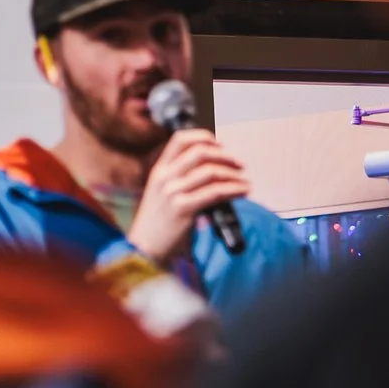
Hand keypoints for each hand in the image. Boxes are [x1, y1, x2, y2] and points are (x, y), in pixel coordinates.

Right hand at [129, 127, 249, 264]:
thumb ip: (179, 180)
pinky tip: (242, 192)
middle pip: (200, 152)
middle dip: (225, 155)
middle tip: (239, 164)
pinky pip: (214, 193)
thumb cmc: (157, 224)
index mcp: (159, 170)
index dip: (204, 137)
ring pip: (211, 172)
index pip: (181, 139)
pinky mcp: (182, 208)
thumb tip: (213, 171)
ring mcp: (172, 192)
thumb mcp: (160, 194)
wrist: (143, 250)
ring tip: (245, 181)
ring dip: (234, 175)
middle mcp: (164, 177)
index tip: (221, 145)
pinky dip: (233, 190)